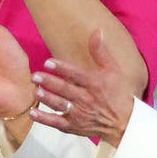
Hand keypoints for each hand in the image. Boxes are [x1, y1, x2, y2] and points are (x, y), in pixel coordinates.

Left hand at [30, 30, 135, 146]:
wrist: (124, 122)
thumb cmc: (118, 93)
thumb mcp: (113, 70)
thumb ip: (100, 51)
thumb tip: (97, 31)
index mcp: (95, 83)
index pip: (76, 74)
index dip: (62, 68)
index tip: (48, 62)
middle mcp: (86, 99)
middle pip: (65, 89)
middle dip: (49, 82)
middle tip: (35, 76)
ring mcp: (79, 114)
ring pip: (60, 105)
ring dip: (47, 98)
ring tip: (36, 91)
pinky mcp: (74, 126)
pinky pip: (57, 123)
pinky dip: (45, 119)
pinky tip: (32, 112)